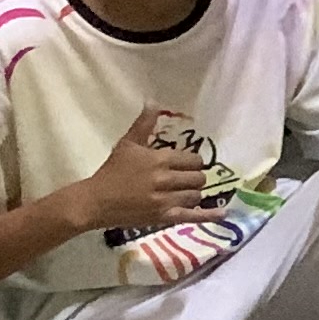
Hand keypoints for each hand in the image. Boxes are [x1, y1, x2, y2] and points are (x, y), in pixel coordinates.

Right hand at [79, 110, 211, 234]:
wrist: (95, 201)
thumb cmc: (112, 171)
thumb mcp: (128, 143)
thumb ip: (144, 123)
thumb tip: (154, 102)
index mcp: (160, 159)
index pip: (194, 160)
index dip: (192, 162)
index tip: (186, 165)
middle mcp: (166, 179)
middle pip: (199, 178)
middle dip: (194, 177)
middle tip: (185, 179)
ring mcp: (166, 200)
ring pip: (196, 195)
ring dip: (193, 193)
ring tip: (184, 192)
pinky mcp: (163, 218)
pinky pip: (193, 216)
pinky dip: (209, 215)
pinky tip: (222, 212)